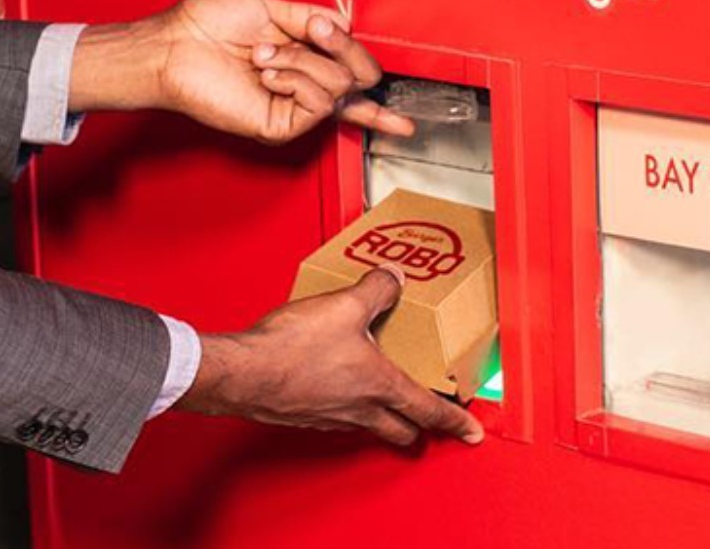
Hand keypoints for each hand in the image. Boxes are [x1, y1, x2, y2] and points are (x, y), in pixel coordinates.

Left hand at [70, 0, 413, 142]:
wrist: (177, 44)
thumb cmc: (208, 23)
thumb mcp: (271, 6)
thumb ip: (315, 18)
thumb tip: (347, 24)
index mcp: (305, 61)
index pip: (353, 85)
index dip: (380, 106)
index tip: (406, 123)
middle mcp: (304, 88)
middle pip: (361, 77)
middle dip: (343, 47)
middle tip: (316, 31)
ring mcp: (294, 108)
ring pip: (340, 85)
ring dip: (303, 60)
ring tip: (265, 56)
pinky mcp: (281, 124)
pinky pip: (319, 102)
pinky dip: (296, 79)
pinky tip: (269, 74)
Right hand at [176, 265, 484, 446]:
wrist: (239, 373)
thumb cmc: (290, 349)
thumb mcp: (345, 306)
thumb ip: (376, 290)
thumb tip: (393, 277)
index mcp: (379, 385)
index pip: (430, 410)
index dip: (455, 422)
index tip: (470, 432)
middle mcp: (358, 408)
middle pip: (402, 430)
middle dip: (421, 429)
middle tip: (432, 423)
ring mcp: (330, 417)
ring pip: (369, 426)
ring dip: (384, 418)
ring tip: (388, 401)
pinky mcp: (304, 415)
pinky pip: (337, 418)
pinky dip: (348, 408)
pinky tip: (339, 388)